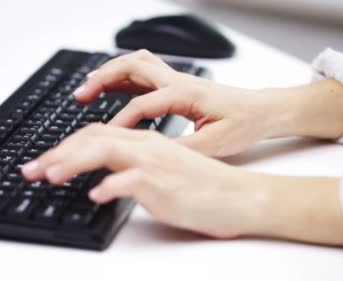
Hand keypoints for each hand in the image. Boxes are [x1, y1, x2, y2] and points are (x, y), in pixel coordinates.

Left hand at [22, 124, 257, 237]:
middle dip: (56, 153)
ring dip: (71, 162)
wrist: (237, 196)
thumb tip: (103, 181)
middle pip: (91, 139)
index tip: (42, 162)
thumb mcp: (161, 172)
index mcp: (144, 140)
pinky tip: (94, 196)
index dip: (64, 147)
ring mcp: (154, 163)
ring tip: (48, 176)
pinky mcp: (163, 184)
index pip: (95, 135)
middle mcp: (145, 146)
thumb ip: (131, 169)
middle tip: (30, 170)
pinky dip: (108, 187)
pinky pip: (129, 180)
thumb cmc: (202, 187)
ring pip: (104, 151)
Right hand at [74, 49, 342, 155]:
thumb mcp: (216, 144)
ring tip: (87, 89)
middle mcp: (177, 81)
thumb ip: (184, 148)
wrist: (261, 110)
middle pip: (131, 67)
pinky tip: (110, 89)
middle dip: (102, 78)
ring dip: (109, 72)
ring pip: (135, 64)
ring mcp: (175, 79)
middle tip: (81, 94)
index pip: (142, 104)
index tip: (103, 137)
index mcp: (185, 94)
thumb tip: (155, 154)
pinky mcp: (175, 85)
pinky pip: (142, 73)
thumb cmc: (242, 123)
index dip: (120, 121)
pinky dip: (121, 77)